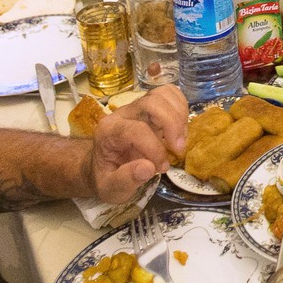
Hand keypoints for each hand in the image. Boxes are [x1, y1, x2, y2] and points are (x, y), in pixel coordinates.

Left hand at [86, 85, 189, 202]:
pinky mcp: (149, 107)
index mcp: (109, 131)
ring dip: (179, 115)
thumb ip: (126, 180)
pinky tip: (180, 129)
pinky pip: (168, 94)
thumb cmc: (106, 178)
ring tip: (181, 139)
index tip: (162, 168)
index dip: (155, 148)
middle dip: (172, 124)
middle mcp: (122, 114)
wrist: (102, 167)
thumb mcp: (110, 189)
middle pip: (151, 103)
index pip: (137, 129)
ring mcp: (136, 107)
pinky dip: (181, 108)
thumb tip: (148, 167)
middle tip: (178, 150)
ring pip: (162, 94)